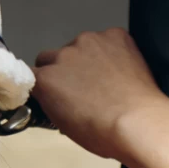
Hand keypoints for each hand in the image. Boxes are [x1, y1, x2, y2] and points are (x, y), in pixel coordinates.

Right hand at [32, 27, 167, 159]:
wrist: (138, 121)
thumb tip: (58, 96)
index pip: (30, 75)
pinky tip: (122, 68)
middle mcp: (63, 54)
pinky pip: (108, 39)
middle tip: (81, 87)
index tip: (54, 94)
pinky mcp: (115, 34)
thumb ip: (53, 102)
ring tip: (107, 78)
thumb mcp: (65, 125)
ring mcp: (90, 41)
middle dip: (61, 69)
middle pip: (52, 56)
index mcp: (46, 79)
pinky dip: (112, 50)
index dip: (43, 85)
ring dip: (87, 58)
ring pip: (80, 46)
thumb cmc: (102, 133)